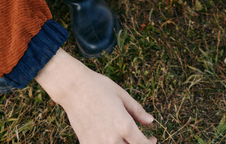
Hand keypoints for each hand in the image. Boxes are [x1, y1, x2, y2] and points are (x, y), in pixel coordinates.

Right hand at [36, 50, 155, 143]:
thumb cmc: (99, 87)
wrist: (73, 88)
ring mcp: (97, 143)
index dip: (151, 143)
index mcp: (125, 126)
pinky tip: (110, 138)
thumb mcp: (122, 96)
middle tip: (141, 140)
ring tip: (126, 138)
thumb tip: (151, 121)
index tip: (152, 138)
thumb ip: (138, 111)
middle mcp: (112, 139)